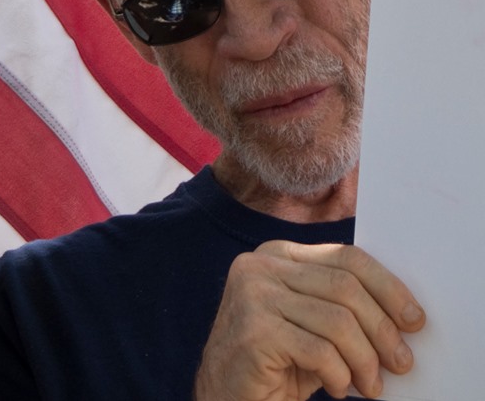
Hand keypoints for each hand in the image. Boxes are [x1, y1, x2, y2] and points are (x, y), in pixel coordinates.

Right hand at [195, 242, 423, 400]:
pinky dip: (339, 376)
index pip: (346, 257)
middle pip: (347, 288)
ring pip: (338, 321)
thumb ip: (341, 303)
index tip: (415, 320)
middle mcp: (260, 266)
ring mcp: (252, 295)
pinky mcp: (254, 330)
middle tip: (401, 364)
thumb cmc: (278, 360)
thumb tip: (405, 314)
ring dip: (365, 361)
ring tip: (370, 385)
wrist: (227, 394)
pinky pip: (320, 351)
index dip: (389, 288)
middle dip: (383, 331)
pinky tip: (336, 388)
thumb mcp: (312, 322)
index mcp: (277, 254)